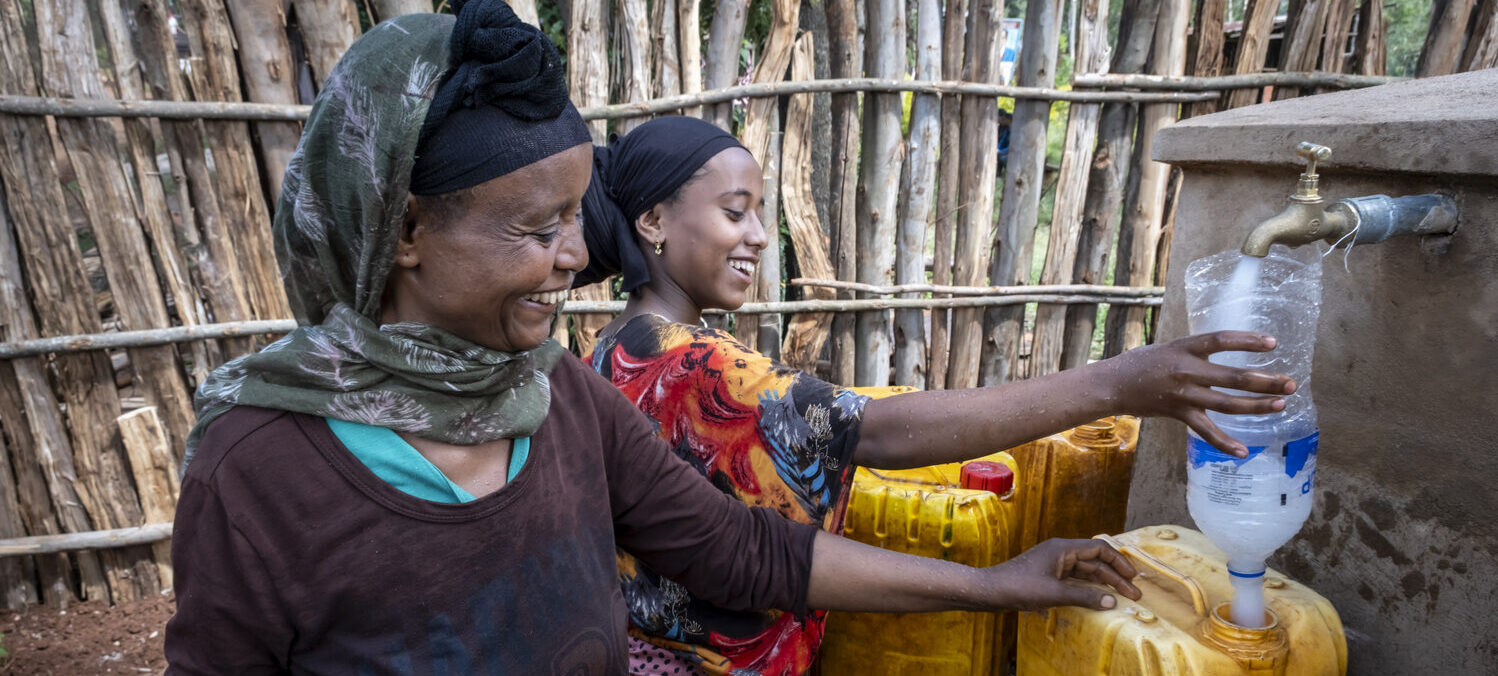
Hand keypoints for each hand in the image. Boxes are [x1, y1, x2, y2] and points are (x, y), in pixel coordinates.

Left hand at [988, 538, 1141, 611]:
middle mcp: (1060, 552)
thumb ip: (1085, 596)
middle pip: (1095, 561)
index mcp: (1062, 548)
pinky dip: (1088, 587)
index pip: (1099, 549)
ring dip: (1103, 583)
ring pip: (1086, 571)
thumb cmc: (1018, 587)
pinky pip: (1075, 579)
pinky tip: (1098, 598)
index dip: (1118, 562)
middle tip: (1134, 594)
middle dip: (1115, 577)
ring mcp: (1054, 564)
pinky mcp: (1048, 576)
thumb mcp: (1054, 593)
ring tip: (1121, 597)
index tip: (1133, 578)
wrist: (990, 591)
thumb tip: (1112, 601)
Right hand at [1099, 331, 1296, 456]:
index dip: (1248, 340)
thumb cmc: (1140, 363)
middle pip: (1234, 376)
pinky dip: (1224, 442)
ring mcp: (1183, 394)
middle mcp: (1187, 370)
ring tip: (1281, 405)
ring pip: (1227, 403)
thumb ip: (1196, 350)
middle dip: (1266, 380)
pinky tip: (1243, 452)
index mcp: (1185, 347)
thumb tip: (1224, 348)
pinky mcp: (1178, 413)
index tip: (1273, 343)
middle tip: (1290, 383)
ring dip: (1257, 406)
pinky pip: (1205, 430)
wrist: (1112, 384)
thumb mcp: (1169, 347)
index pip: (1221, 339)